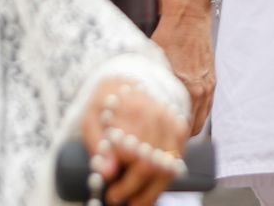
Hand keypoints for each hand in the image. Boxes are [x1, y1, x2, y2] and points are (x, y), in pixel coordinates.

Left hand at [80, 76, 190, 205]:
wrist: (129, 79)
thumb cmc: (107, 102)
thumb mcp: (91, 118)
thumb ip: (96, 143)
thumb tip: (107, 173)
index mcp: (134, 112)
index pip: (134, 157)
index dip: (124, 182)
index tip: (111, 192)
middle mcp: (159, 117)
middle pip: (152, 166)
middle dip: (135, 190)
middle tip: (119, 199)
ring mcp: (173, 124)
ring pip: (167, 168)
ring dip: (152, 191)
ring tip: (136, 201)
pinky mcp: (181, 129)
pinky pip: (176, 162)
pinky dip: (163, 180)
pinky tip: (150, 188)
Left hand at [151, 0, 214, 129]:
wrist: (189, 17)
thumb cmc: (167, 37)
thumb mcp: (152, 64)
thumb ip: (149, 90)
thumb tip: (134, 112)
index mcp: (184, 87)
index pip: (178, 128)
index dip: (164, 138)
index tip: (151, 142)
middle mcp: (200, 90)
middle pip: (190, 130)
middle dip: (175, 137)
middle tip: (158, 140)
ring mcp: (208, 87)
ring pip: (200, 122)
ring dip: (186, 128)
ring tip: (168, 129)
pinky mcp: (212, 82)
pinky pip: (205, 109)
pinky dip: (194, 115)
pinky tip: (180, 112)